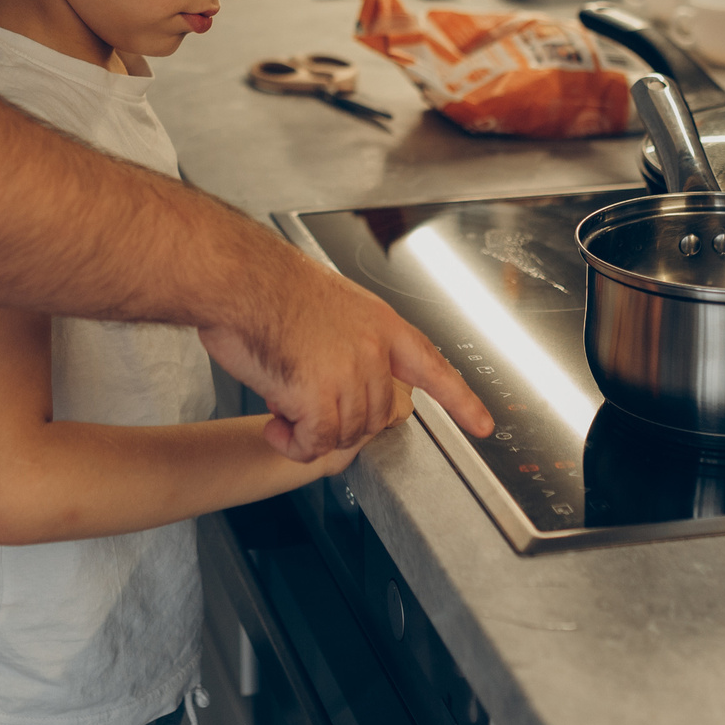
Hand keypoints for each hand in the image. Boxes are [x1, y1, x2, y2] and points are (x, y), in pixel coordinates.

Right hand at [200, 257, 491, 461]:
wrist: (240, 280)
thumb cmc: (266, 286)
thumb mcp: (327, 305)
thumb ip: (346, 343)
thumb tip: (334, 379)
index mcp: (381, 324)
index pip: (432, 367)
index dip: (459, 400)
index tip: (483, 425)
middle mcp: (374, 350)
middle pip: (375, 417)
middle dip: (339, 421)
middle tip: (300, 404)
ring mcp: (351, 373)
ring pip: (344, 434)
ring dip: (310, 432)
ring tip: (281, 410)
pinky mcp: (320, 396)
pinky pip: (316, 443)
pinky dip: (294, 444)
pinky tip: (276, 428)